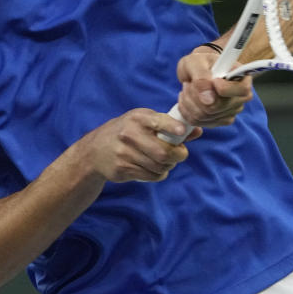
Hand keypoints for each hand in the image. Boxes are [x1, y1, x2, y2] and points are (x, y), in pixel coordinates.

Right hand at [76, 109, 200, 182]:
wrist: (95, 150)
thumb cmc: (128, 131)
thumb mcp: (143, 121)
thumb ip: (169, 125)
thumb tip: (197, 130)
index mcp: (137, 118)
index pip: (159, 122)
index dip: (173, 128)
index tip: (182, 132)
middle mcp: (130, 134)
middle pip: (164, 152)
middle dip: (178, 155)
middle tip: (180, 154)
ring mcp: (125, 153)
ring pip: (160, 166)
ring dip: (168, 166)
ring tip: (164, 160)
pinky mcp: (123, 169)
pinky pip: (151, 176)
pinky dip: (159, 174)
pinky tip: (153, 167)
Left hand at [175, 47, 253, 127]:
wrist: (195, 70)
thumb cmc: (199, 62)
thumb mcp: (196, 62)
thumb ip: (202, 76)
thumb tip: (208, 99)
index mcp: (242, 78)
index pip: (242, 90)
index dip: (224, 89)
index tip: (212, 80)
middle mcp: (240, 97)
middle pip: (217, 107)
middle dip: (196, 95)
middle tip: (190, 83)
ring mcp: (230, 111)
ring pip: (204, 116)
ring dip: (189, 102)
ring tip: (187, 88)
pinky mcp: (218, 121)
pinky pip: (198, 121)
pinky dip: (187, 110)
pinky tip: (187, 98)